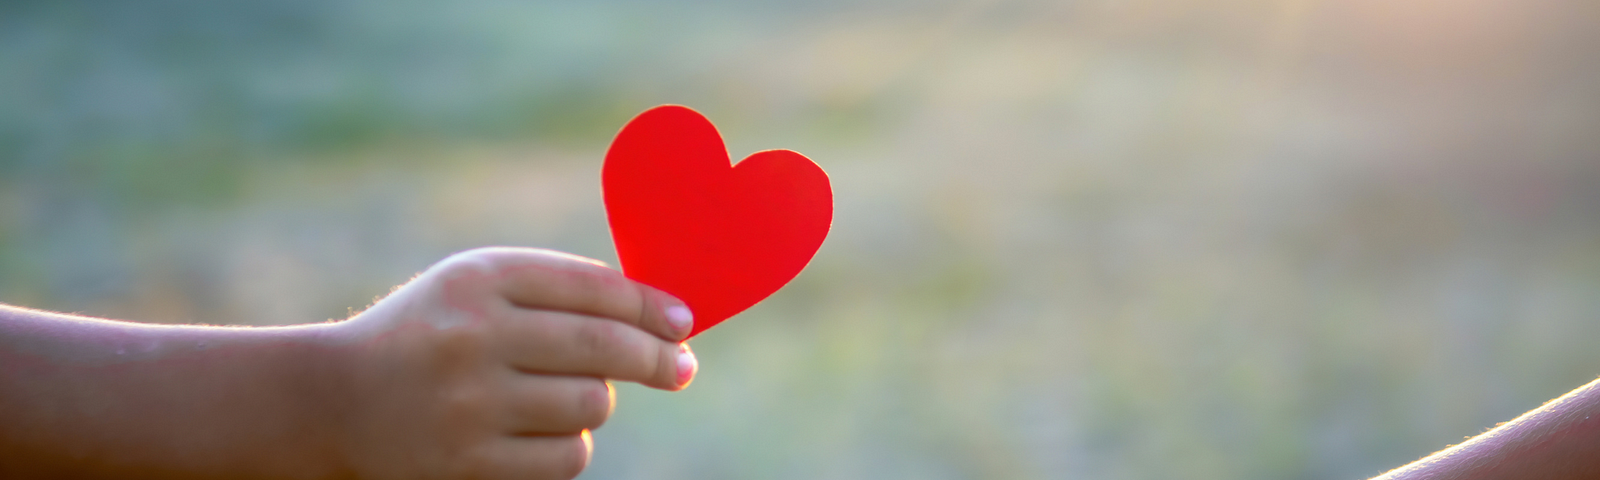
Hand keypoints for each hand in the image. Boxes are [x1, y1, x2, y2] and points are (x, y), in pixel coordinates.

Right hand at [326, 247, 697, 478]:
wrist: (331, 400)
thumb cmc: (429, 334)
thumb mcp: (475, 287)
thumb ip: (556, 289)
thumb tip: (660, 315)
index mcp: (478, 279)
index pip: (593, 288)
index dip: (651, 306)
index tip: (684, 323)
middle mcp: (472, 337)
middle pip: (605, 348)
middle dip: (658, 359)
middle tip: (682, 368)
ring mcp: (468, 404)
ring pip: (591, 406)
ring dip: (596, 403)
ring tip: (566, 396)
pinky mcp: (468, 463)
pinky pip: (566, 457)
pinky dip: (570, 446)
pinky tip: (544, 432)